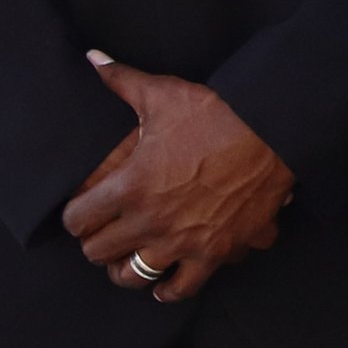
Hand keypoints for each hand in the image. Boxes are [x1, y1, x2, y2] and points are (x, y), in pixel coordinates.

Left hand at [62, 54, 294, 302]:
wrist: (272, 133)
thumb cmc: (215, 113)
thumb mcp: (163, 94)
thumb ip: (121, 81)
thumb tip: (92, 58)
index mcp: (129, 186)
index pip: (78, 219)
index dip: (75, 215)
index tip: (81, 210)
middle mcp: (150, 221)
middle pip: (98, 252)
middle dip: (96, 241)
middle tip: (102, 231)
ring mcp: (183, 241)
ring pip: (133, 276)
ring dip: (125, 269)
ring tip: (126, 260)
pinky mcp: (215, 253)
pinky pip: (181, 288)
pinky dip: (169, 289)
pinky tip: (163, 284)